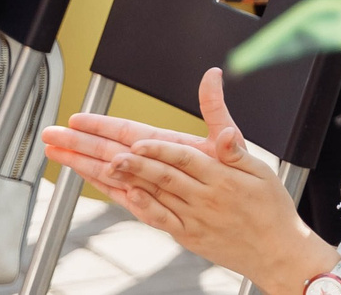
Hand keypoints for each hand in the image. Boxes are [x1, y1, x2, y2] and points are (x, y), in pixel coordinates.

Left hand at [43, 69, 328, 293]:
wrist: (278, 253)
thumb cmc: (270, 205)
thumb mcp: (257, 162)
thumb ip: (228, 129)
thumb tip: (214, 86)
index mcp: (213, 170)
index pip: (164, 146)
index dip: (129, 136)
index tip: (99, 127)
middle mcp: (194, 193)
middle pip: (138, 166)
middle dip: (95, 148)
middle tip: (62, 135)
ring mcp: (184, 215)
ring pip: (136, 189)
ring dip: (99, 172)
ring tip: (69, 157)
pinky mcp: (181, 233)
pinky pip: (148, 215)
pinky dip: (126, 201)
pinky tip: (106, 188)